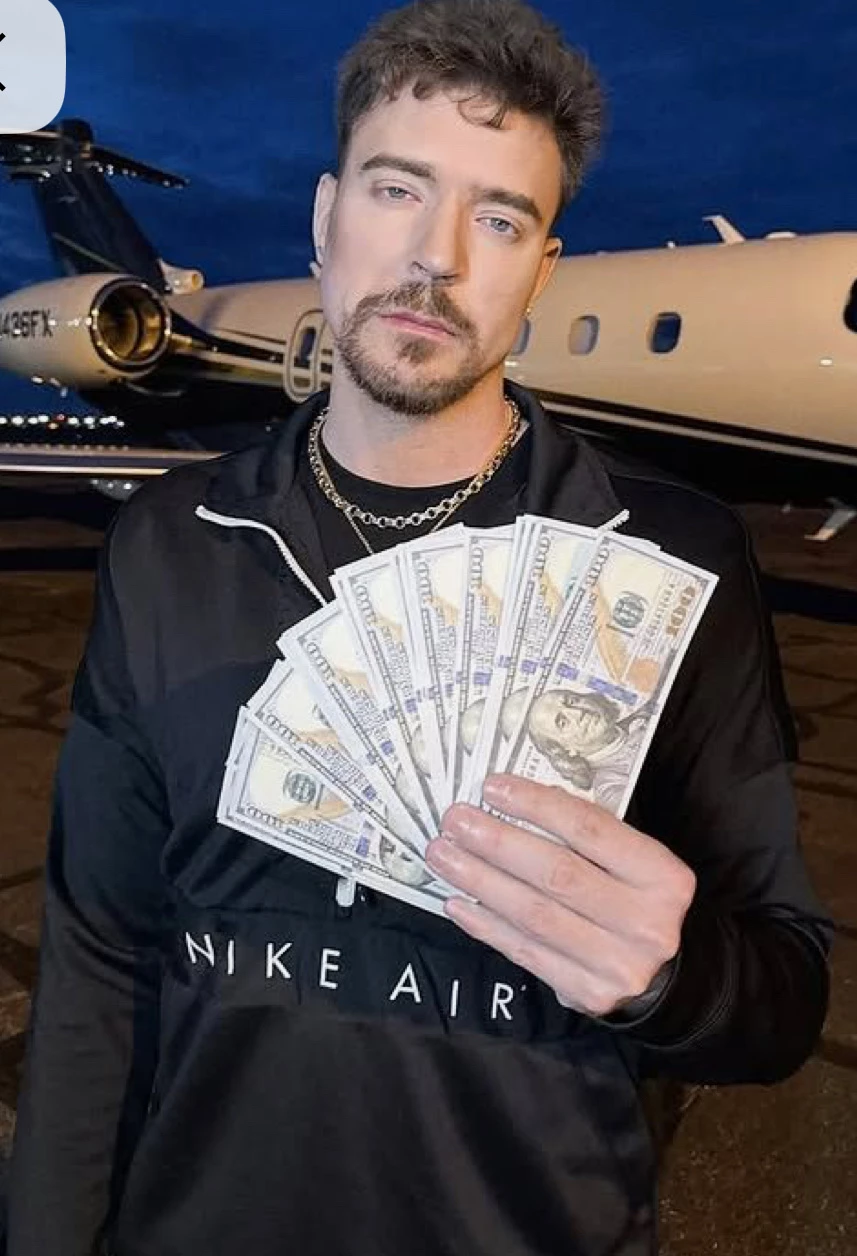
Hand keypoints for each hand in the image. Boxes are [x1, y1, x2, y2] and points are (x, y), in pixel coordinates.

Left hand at [426, 774, 695, 1018]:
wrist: (665, 978)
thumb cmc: (634, 901)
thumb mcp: (633, 861)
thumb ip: (586, 834)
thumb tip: (514, 800)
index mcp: (662, 876)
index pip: (590, 830)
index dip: (536, 806)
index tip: (492, 787)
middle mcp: (645, 922)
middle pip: (556, 874)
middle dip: (498, 843)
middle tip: (456, 821)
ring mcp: (616, 963)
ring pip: (534, 915)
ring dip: (480, 881)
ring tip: (443, 855)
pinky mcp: (586, 992)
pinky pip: (525, 952)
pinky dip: (486, 925)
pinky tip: (457, 902)